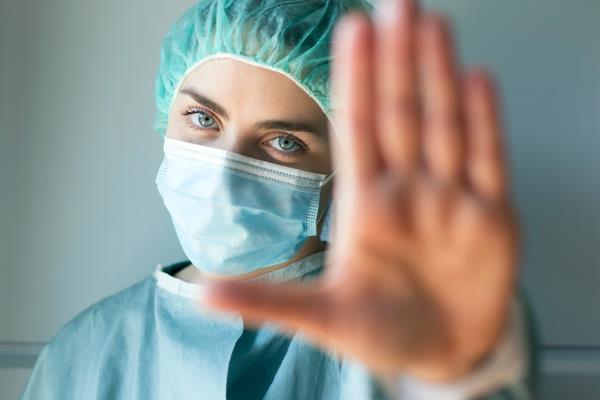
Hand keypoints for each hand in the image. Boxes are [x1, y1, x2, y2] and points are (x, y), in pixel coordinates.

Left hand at [204, 0, 518, 381]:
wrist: (439, 354)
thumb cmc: (381, 334)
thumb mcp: (322, 321)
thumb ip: (268, 303)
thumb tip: (204, 294)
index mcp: (365, 207)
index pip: (358, 128)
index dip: (356, 79)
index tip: (353, 31)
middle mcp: (407, 192)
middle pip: (402, 113)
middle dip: (399, 59)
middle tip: (397, 5)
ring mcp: (450, 200)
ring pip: (444, 124)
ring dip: (439, 75)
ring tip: (432, 25)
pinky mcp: (492, 218)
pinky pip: (489, 161)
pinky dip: (486, 121)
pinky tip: (477, 80)